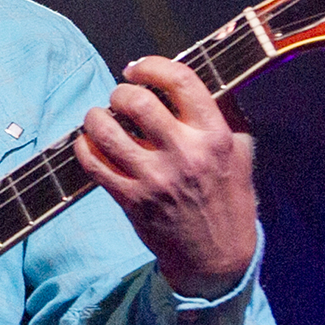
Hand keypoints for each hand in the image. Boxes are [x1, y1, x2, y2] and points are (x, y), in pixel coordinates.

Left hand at [74, 56, 258, 299]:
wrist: (218, 258)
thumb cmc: (229, 200)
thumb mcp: (240, 153)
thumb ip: (221, 115)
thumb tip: (190, 82)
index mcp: (214, 137)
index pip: (180, 81)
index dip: (152, 66)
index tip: (139, 69)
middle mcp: (184, 154)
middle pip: (136, 101)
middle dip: (121, 92)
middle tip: (121, 97)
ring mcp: (155, 179)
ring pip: (106, 129)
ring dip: (96, 117)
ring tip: (100, 118)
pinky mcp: (132, 200)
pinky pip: (93, 163)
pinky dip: (85, 147)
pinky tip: (90, 143)